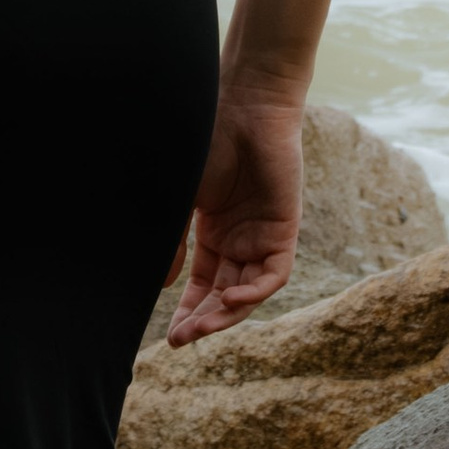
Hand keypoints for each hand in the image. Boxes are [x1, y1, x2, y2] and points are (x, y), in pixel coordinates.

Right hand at [167, 90, 303, 344]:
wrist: (243, 107)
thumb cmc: (207, 142)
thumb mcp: (182, 199)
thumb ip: (174, 242)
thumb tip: (164, 286)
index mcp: (214, 232)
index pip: (203, 285)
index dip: (189, 311)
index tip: (170, 337)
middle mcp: (240, 240)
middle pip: (224, 295)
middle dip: (203, 320)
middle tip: (181, 341)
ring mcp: (262, 236)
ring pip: (248, 292)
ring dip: (226, 314)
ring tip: (201, 329)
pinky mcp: (284, 229)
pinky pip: (273, 274)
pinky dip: (254, 291)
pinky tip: (231, 299)